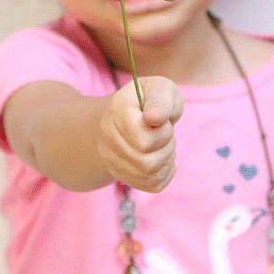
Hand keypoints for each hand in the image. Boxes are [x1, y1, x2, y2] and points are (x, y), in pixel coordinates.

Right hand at [98, 76, 183, 192]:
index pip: (144, 141)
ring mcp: (110, 159)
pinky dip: (165, 172)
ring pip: (149, 175)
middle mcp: (106, 137)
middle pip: (147, 162)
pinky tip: (160, 156)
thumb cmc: (151, 100)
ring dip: (167, 159)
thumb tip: (153, 117)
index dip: (164, 132)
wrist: (132, 115)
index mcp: (116, 111)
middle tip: (166, 133)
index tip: (163, 120)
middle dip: (167, 146)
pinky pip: (152, 185)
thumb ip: (160, 99)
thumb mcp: (160, 88)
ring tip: (163, 143)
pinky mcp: (120, 175)